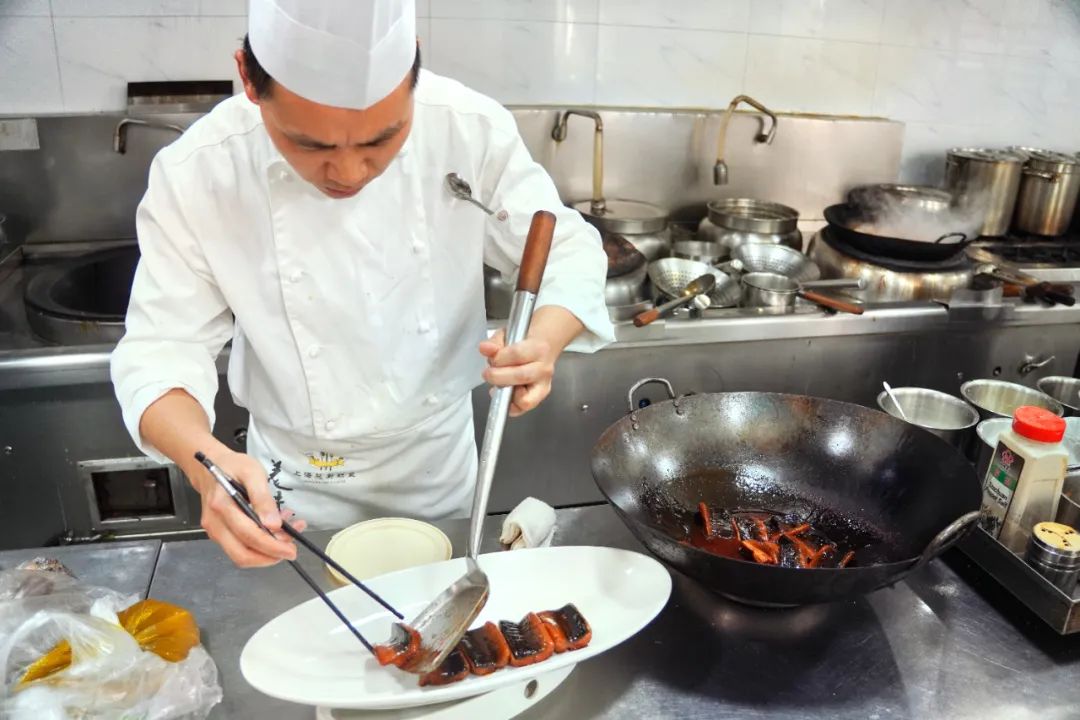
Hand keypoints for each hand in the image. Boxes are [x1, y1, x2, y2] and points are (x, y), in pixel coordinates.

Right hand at [192, 450, 306, 567]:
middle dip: (270, 556)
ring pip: (241, 556)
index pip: (248, 536)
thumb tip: (274, 524)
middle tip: (291, 547)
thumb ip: (263, 498)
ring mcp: (214, 531)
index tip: (291, 549)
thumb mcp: (252, 473)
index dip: (271, 547)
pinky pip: (239, 548)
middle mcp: (215, 524)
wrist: (211, 466)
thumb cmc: (233, 466)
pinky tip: (275, 531)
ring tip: (287, 534)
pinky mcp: (219, 534)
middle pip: (242, 555)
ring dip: (266, 552)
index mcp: (222, 507)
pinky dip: (259, 546)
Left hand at [479, 330, 554, 416]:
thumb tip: (484, 348)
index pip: (517, 355)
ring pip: (525, 399)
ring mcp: (544, 385)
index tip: (491, 356)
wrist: (545, 345)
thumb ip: (495, 342)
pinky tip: (505, 393)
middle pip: (521, 377)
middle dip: (498, 377)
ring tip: (498, 385)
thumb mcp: (507, 334)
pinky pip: (524, 408)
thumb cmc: (524, 341)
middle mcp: (544, 369)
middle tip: (488, 373)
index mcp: (539, 348)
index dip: (499, 357)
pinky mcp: (540, 397)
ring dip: (506, 394)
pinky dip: (511, 406)